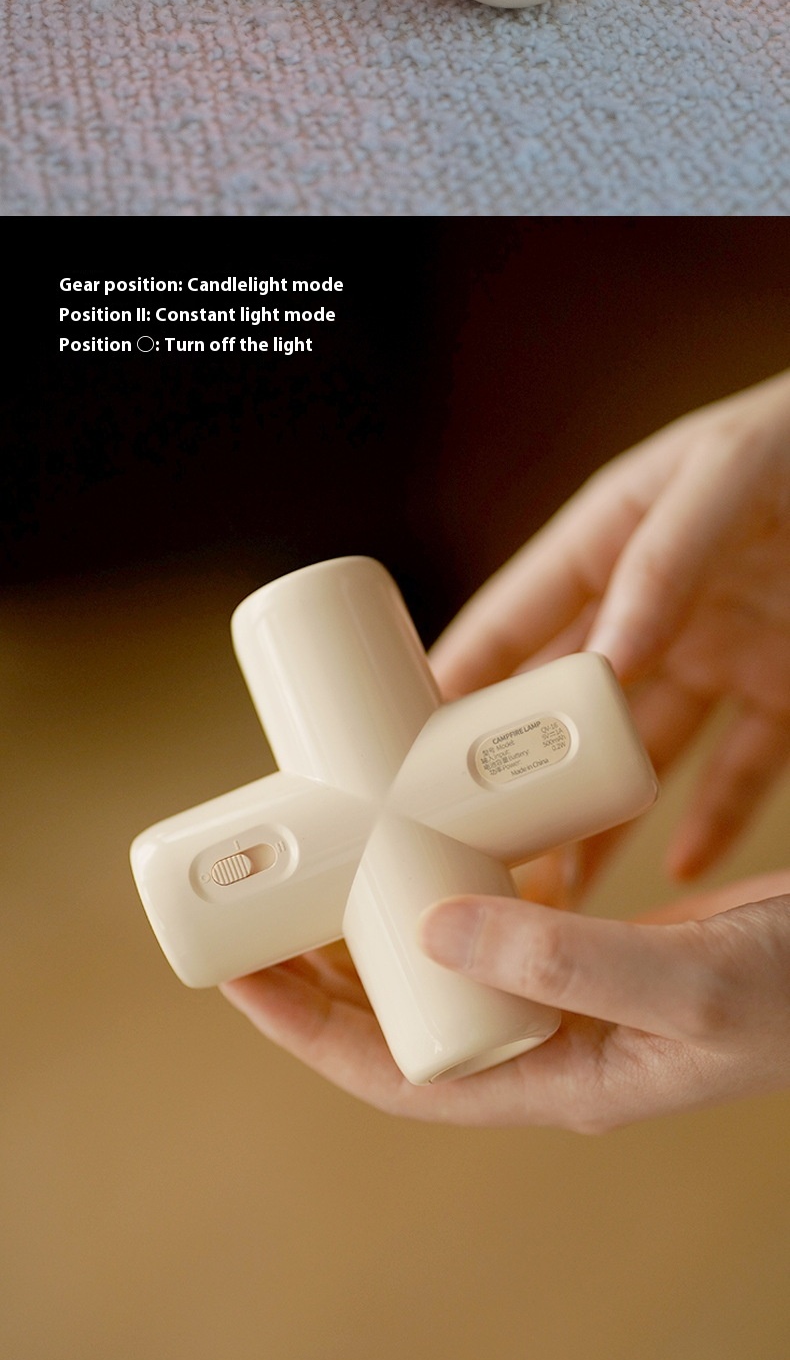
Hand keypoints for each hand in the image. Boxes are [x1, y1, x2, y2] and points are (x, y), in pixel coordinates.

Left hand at [223, 872, 789, 1129]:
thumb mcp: (683, 978)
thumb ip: (565, 960)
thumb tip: (426, 929)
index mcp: (566, 1078)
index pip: (403, 1077)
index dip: (312, 1032)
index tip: (239, 976)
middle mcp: (562, 1044)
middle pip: (410, 1020)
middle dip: (326, 970)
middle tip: (261, 895)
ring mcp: (586, 995)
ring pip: (452, 962)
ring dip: (383, 915)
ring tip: (322, 853)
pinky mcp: (611, 945)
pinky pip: (508, 913)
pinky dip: (460, 874)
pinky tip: (431, 825)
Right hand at [431, 371, 789, 881]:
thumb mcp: (725, 473)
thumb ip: (662, 558)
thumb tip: (604, 661)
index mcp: (613, 535)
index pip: (515, 619)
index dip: (458, 680)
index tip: (401, 749)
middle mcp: (653, 604)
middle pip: (569, 705)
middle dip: (523, 777)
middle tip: (476, 848)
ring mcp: (716, 649)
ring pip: (644, 754)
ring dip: (605, 819)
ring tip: (562, 886)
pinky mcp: (779, 686)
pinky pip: (740, 768)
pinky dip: (714, 820)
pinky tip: (685, 867)